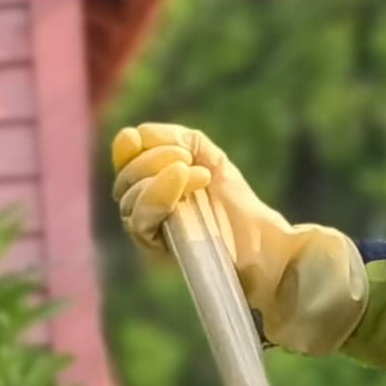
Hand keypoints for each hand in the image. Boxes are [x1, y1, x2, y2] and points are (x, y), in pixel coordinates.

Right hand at [110, 123, 366, 354]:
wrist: (262, 245)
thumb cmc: (238, 205)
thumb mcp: (211, 159)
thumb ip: (178, 139)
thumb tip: (137, 134)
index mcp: (152, 182)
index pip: (123, 160)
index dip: (126, 147)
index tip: (140, 138)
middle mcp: (143, 207)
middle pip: (124, 178)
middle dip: (152, 159)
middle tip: (188, 159)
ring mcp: (148, 231)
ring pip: (128, 198)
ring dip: (158, 175)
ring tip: (199, 175)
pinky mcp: (156, 251)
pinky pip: (140, 221)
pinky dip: (160, 195)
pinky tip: (191, 182)